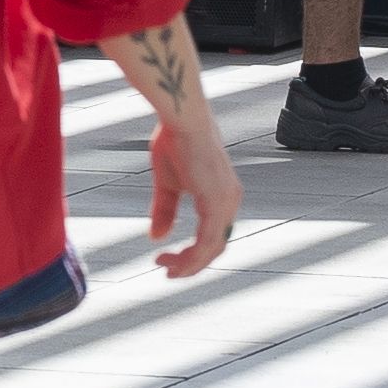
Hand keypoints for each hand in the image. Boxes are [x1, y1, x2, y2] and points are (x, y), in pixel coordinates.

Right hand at [147, 108, 242, 277]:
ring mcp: (226, 202)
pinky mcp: (216, 202)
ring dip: (189, 264)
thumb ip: (165, 210)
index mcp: (222, 195)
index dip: (192, 252)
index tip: (167, 259)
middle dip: (190, 263)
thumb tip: (156, 237)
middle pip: (215, 247)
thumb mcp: (167, 183)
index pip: (213, 235)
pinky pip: (207, 240)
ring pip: (212, 248)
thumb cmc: (175, 141)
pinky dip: (192, 256)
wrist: (182, 118)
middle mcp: (230, 201)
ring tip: (166, 268)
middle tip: (166, 270)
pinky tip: (174, 261)